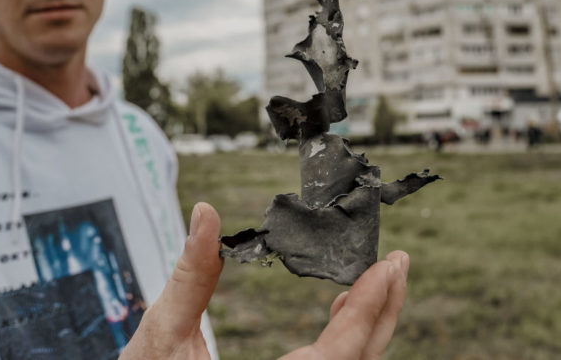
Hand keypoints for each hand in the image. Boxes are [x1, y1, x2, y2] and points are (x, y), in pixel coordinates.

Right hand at [119, 202, 408, 359]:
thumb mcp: (162, 335)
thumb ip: (191, 275)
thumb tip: (205, 214)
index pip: (339, 352)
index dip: (367, 307)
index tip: (388, 266)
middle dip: (383, 312)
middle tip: (397, 264)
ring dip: (368, 325)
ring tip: (379, 279)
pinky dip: (347, 342)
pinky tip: (343, 310)